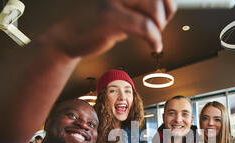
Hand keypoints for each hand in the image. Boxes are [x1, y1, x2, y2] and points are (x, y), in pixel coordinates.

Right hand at [46, 0, 177, 57]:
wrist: (66, 37)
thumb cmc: (96, 22)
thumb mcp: (119, 5)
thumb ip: (139, 2)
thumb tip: (169, 5)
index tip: (168, 12)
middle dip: (166, 11)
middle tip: (161, 26)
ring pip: (153, 8)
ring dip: (159, 26)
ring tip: (154, 36)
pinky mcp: (110, 17)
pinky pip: (145, 27)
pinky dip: (155, 39)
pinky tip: (154, 46)